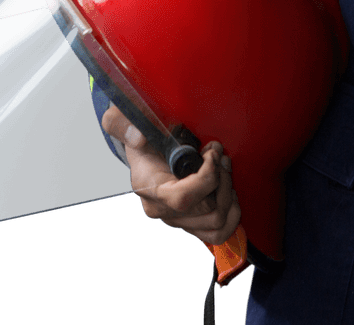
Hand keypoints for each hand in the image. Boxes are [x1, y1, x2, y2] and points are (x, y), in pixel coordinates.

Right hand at [101, 103, 241, 245]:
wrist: (144, 149)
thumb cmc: (140, 133)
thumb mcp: (124, 121)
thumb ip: (121, 124)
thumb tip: (137, 137)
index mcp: (148, 187)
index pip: (182, 198)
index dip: (207, 177)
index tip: (212, 152)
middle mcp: (162, 210)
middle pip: (208, 210)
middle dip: (222, 178)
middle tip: (220, 156)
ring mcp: (177, 219)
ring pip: (217, 223)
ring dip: (229, 194)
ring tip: (224, 170)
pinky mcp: (190, 222)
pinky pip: (218, 232)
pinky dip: (231, 212)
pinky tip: (227, 187)